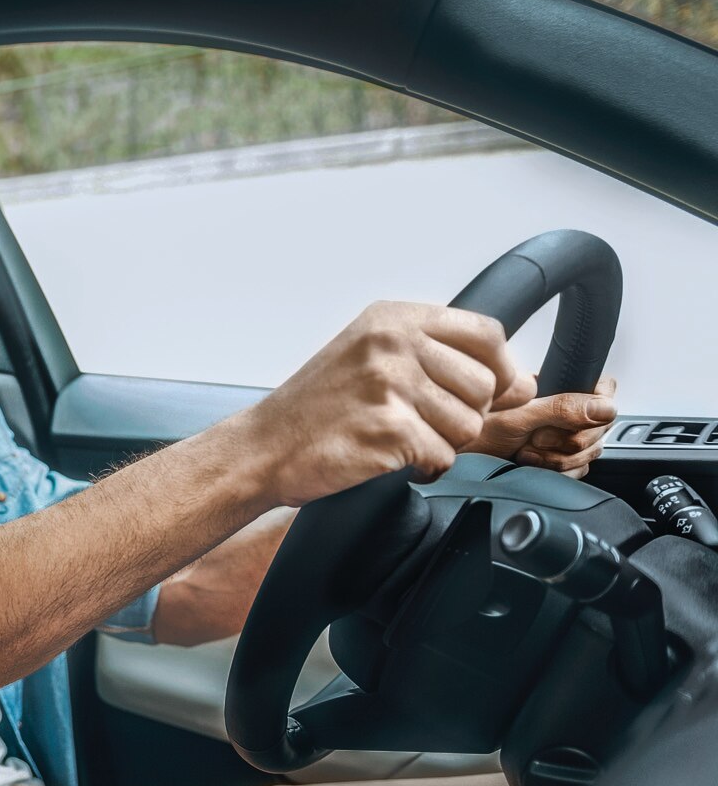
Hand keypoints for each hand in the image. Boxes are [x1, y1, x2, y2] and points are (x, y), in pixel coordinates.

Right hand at [238, 301, 532, 507]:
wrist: (262, 447)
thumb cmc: (316, 407)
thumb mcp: (370, 356)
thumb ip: (439, 358)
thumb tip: (523, 381)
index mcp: (392, 319)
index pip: (486, 334)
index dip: (501, 369)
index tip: (492, 392)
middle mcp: (392, 344)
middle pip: (484, 385)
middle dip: (466, 415)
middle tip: (427, 425)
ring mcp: (390, 385)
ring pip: (468, 425)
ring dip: (443, 443)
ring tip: (403, 441)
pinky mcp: (388, 429)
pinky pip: (443, 456)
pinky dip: (425, 467)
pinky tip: (393, 459)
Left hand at [468, 373, 616, 476]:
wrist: (457, 458)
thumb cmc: (476, 430)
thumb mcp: (517, 417)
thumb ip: (562, 409)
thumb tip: (606, 407)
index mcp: (558, 388)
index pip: (604, 391)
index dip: (596, 408)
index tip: (572, 420)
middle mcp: (565, 410)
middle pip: (601, 428)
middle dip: (568, 440)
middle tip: (535, 438)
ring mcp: (563, 436)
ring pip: (591, 451)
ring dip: (559, 458)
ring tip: (526, 452)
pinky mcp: (558, 458)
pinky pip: (579, 469)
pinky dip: (557, 472)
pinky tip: (532, 466)